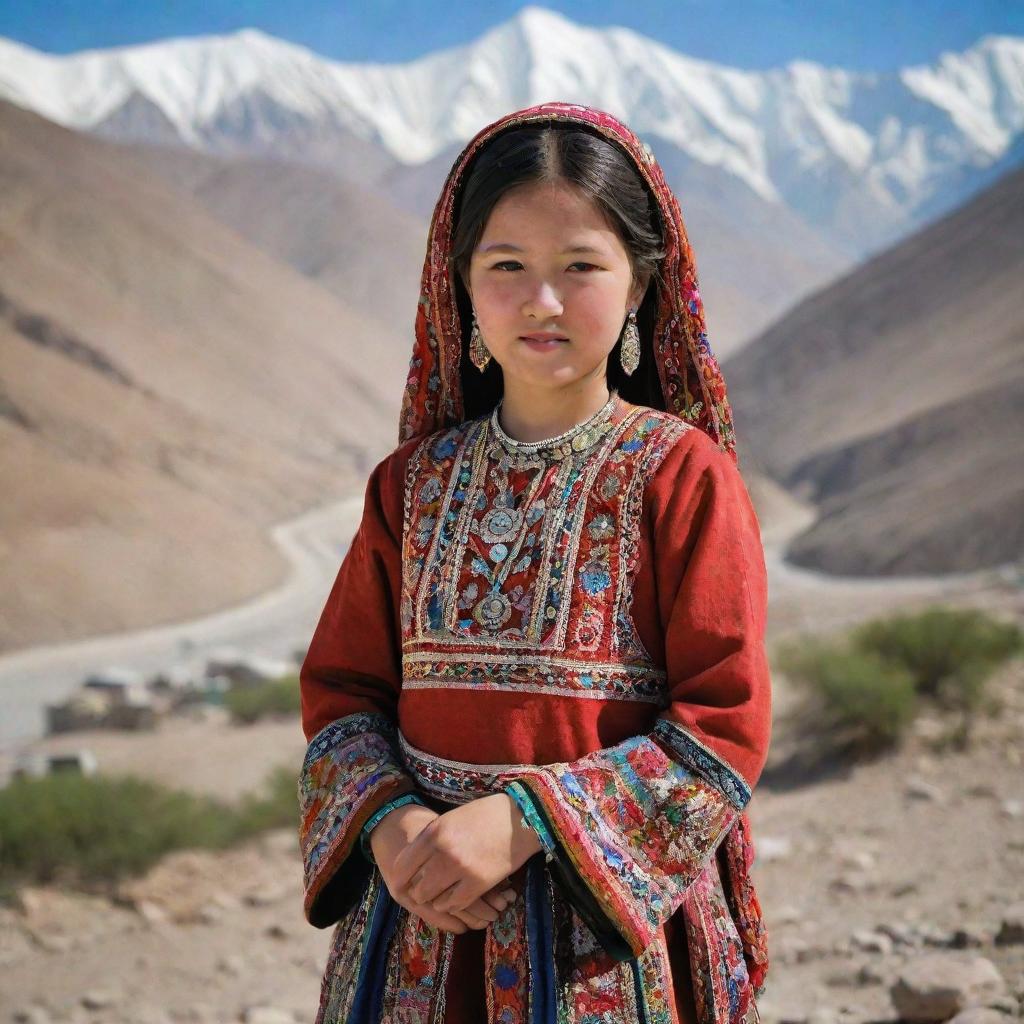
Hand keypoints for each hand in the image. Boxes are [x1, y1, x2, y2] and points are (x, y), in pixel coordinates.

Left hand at [388, 793, 542, 919]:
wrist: (520, 818)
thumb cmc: (485, 814)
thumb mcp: (450, 819)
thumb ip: (431, 839)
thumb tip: (414, 862)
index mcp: (433, 832)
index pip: (402, 866)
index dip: (401, 878)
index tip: (406, 883)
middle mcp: (443, 852)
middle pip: (417, 888)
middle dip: (420, 891)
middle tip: (428, 889)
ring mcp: (461, 869)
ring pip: (434, 900)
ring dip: (437, 900)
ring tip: (444, 894)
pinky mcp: (479, 883)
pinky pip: (455, 905)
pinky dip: (454, 905)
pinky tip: (457, 897)